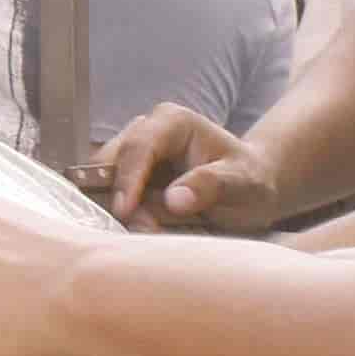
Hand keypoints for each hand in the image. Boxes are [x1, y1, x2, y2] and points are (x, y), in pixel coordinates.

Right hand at [92, 100, 281, 236]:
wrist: (250, 189)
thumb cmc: (248, 180)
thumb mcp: (242, 183)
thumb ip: (210, 185)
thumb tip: (174, 199)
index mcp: (172, 122)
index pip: (139, 147)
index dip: (128, 179)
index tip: (125, 211)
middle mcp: (146, 132)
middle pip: (111, 164)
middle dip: (120, 198)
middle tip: (141, 230)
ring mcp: (134, 156)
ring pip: (104, 183)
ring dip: (119, 211)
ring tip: (148, 233)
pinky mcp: (129, 179)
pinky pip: (111, 198)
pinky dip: (122, 216)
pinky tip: (141, 231)